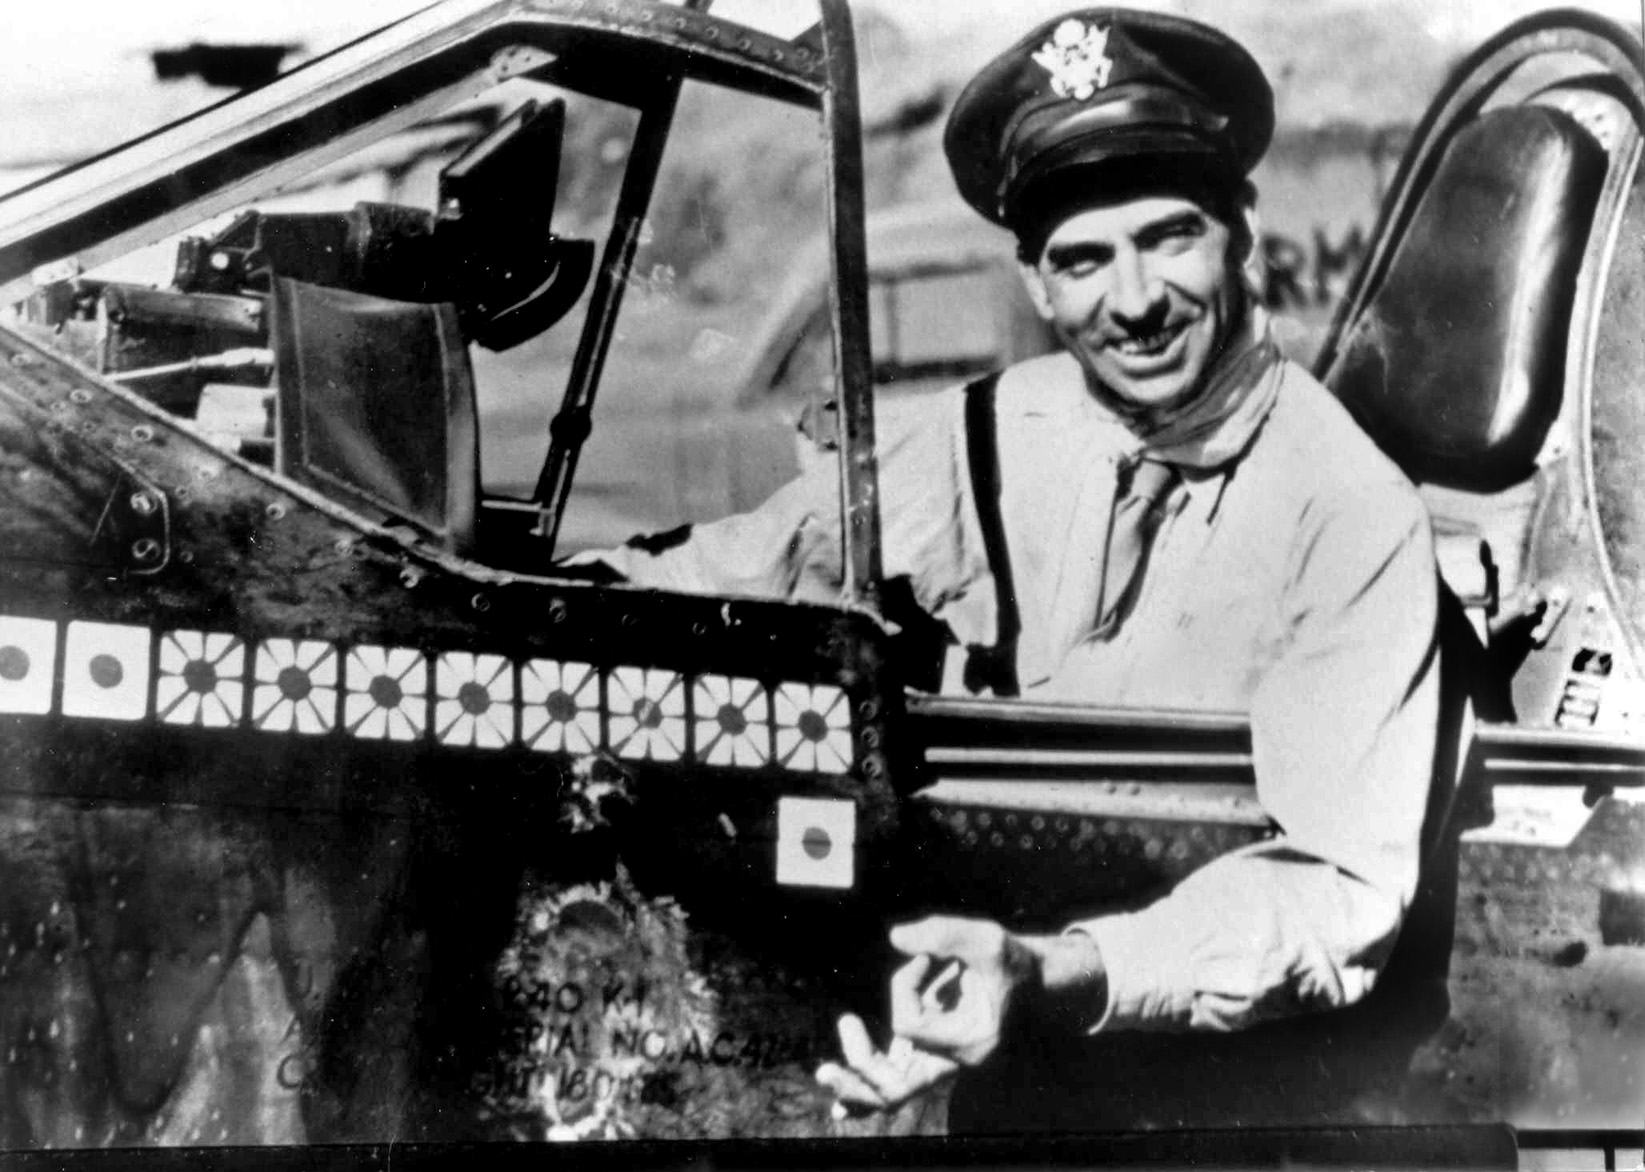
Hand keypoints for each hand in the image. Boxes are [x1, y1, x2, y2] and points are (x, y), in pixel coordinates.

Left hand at [814, 916, 1037, 1115]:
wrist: (1025, 980)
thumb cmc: (1007, 959)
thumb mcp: (984, 938)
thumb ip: (943, 933)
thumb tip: (896, 938)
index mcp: (971, 1041)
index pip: (912, 1025)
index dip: (904, 986)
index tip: (922, 956)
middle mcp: (954, 1061)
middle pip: (898, 1086)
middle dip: (860, 1073)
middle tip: (824, 1069)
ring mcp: (940, 1061)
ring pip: (893, 1092)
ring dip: (857, 1087)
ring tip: (825, 1074)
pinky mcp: (929, 1054)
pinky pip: (895, 1082)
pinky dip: (868, 1090)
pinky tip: (841, 1107)